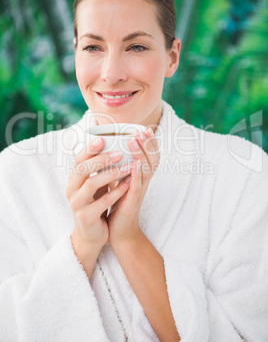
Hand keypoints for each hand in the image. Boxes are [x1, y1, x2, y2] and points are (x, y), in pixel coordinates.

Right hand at [66, 137, 130, 273]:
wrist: (92, 234)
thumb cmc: (96, 203)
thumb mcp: (96, 184)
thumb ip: (99, 168)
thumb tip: (113, 144)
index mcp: (73, 179)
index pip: (78, 159)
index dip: (90, 148)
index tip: (104, 138)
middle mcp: (71, 189)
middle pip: (83, 169)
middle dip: (102, 159)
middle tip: (120, 153)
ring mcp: (76, 204)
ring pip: (91, 184)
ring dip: (111, 174)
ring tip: (128, 167)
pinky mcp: (85, 217)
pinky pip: (102, 202)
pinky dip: (116, 192)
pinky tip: (128, 185)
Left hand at [108, 127, 159, 246]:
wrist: (119, 230)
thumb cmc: (118, 203)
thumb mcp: (120, 181)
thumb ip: (120, 167)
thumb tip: (110, 148)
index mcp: (141, 176)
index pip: (151, 156)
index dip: (150, 143)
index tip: (145, 129)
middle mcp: (143, 182)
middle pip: (152, 160)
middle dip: (148, 144)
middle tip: (142, 130)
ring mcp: (139, 191)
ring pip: (146, 170)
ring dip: (140, 154)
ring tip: (133, 141)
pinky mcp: (132, 202)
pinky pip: (137, 187)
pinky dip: (136, 175)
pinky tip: (133, 165)